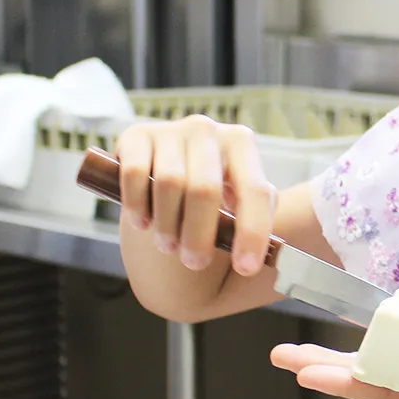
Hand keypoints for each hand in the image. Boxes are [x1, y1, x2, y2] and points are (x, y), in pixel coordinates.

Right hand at [116, 117, 275, 274]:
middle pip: (205, 190)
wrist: (169, 163)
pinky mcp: (136, 135)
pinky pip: (136, 174)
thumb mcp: (239, 196)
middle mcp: (208, 130)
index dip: (252, 232)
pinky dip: (138, 204)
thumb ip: (256, 215)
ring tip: (169, 245)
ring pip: (168, 184)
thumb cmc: (213, 188)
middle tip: (195, 263)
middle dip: (199, 235)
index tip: (246, 268)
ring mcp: (171, 130)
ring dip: (167, 225)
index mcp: (241, 143)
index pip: (254, 190)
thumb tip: (262, 254)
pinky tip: (143, 223)